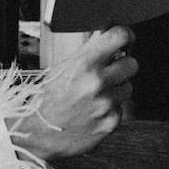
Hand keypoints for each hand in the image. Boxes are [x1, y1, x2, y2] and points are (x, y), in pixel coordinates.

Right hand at [11, 27, 136, 160]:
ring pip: (128, 88)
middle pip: (132, 64)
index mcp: (84, 64)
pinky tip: (94, 111)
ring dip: (117, 89)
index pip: (119, 37)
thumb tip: (104, 35)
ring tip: (96, 95)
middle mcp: (98, 82)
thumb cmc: (45, 100)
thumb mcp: (61, 68)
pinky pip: (121, 109)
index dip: (126, 36)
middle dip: (122, 66)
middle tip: (110, 71)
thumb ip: (87, 52)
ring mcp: (106, 104)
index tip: (126, 40)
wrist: (36, 132)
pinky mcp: (111, 123)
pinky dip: (111, 110)